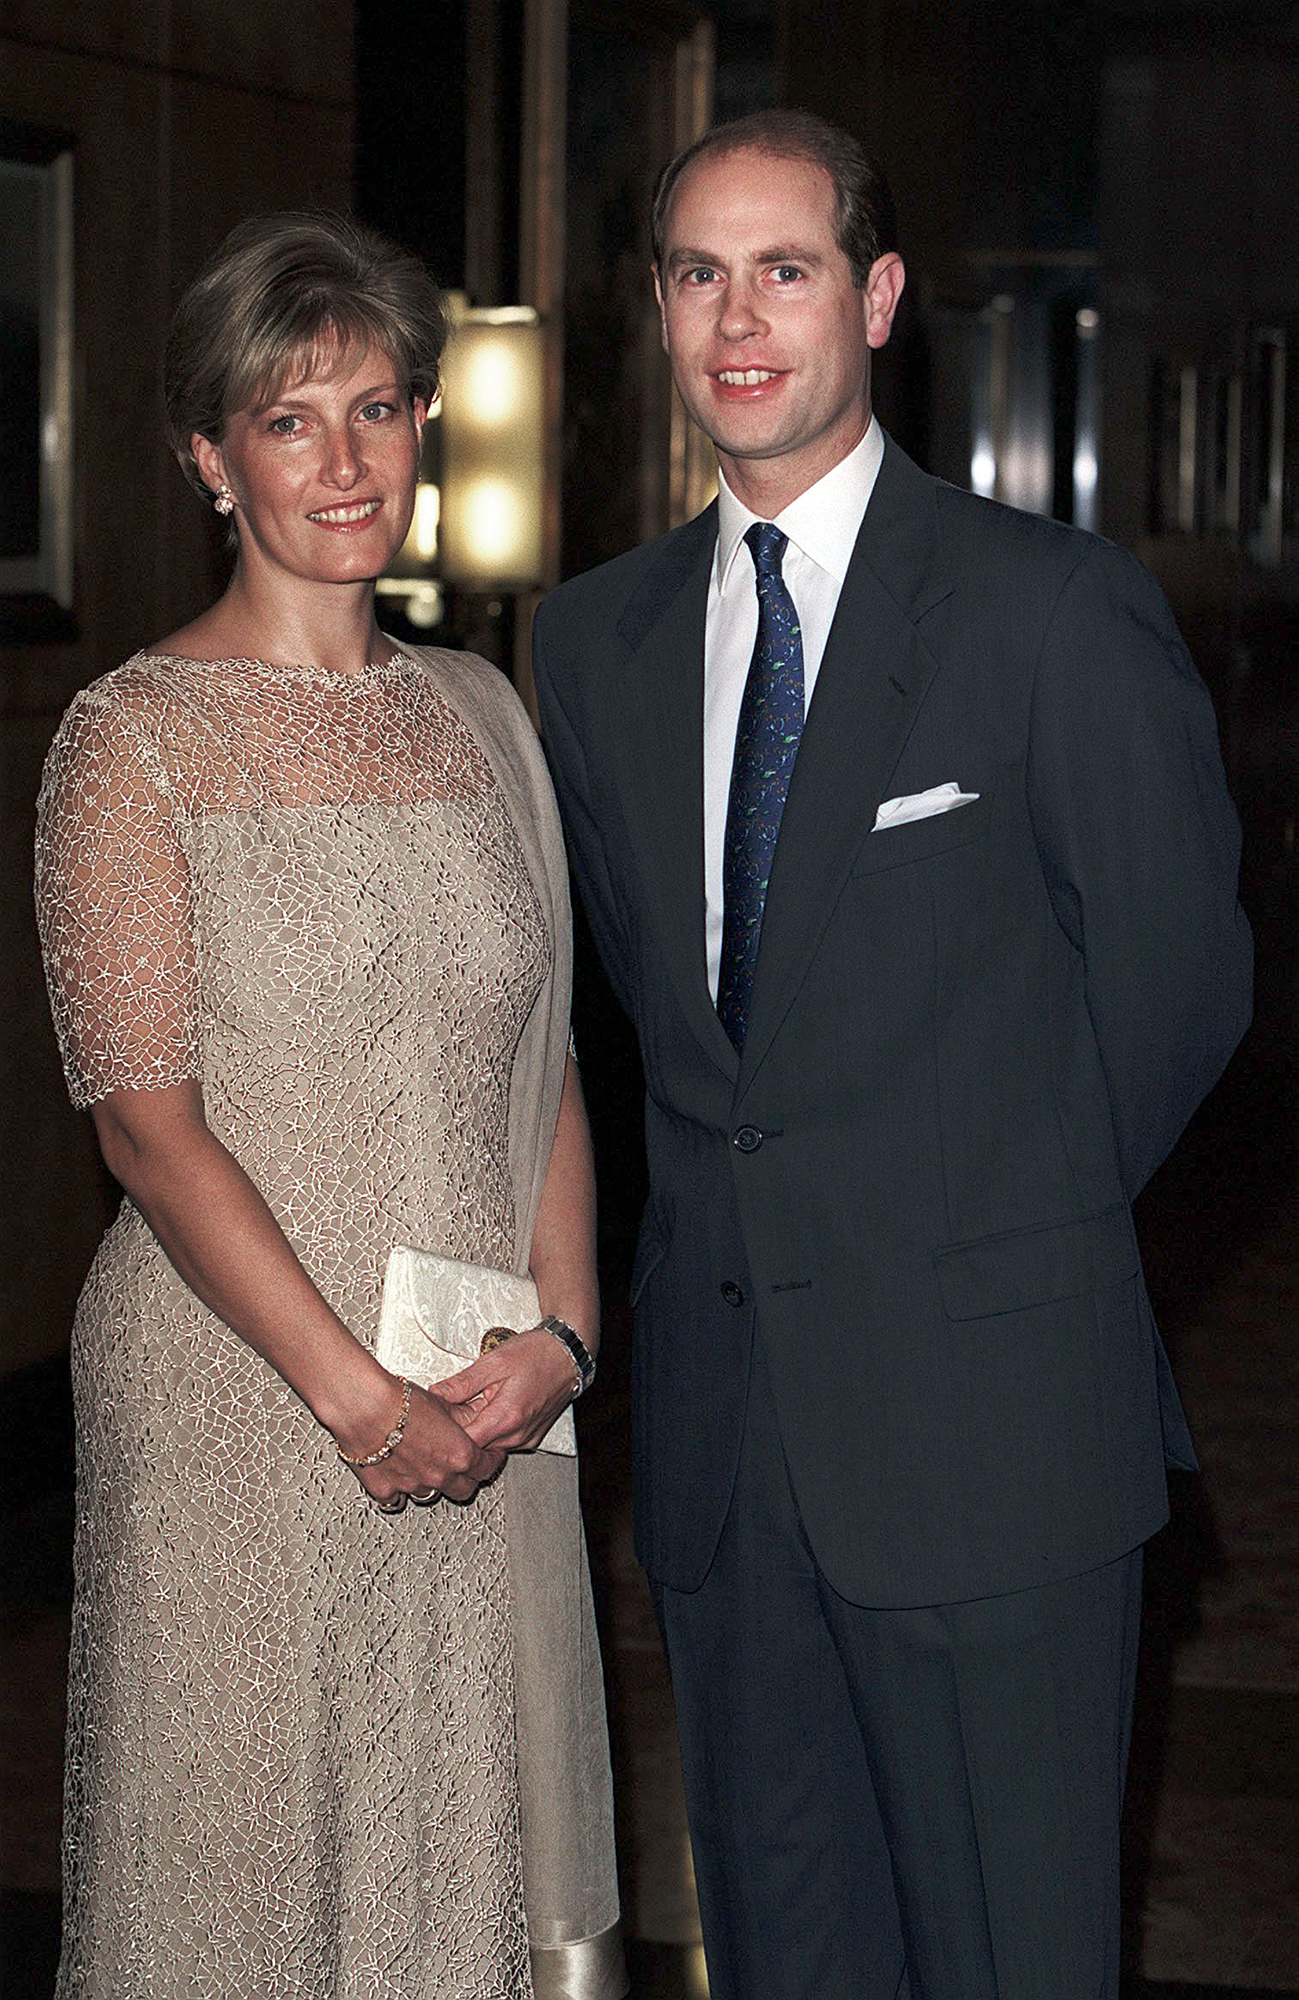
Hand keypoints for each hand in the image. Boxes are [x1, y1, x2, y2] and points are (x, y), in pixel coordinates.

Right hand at [343, 1377, 505, 1509]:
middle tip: (461, 1467)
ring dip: (431, 1484)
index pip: (486, 1467)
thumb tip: (469, 1420)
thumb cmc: (398, 1400)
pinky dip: (398, 1491)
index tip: (488, 1456)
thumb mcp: (441, 1403)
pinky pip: (397, 1500)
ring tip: (424, 1467)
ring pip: (430, 1495)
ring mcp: (412, 1487)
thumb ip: (460, 1419)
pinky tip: (397, 1477)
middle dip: (466, 1478)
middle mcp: (439, 1476)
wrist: (363, 1406)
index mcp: (459, 1454)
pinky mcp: (385, 1491)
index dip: (490, 1460)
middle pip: (463, 1489)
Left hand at [434, 1327, 578, 1452]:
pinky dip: (495, 1429)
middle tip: (455, 1406)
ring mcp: (527, 1439)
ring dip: (479, 1429)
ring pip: (490, 1446)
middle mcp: (518, 1435)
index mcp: (507, 1417)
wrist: (568, 1354)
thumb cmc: (537, 1353)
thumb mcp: (494, 1362)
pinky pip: (504, 1441)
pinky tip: (493, 1408)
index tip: (440, 1417)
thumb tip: (436, 1393)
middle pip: (476, 1447)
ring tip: (476, 1403)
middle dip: (462, 1430)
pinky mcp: (532, 1438)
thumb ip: (462, 1383)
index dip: (448, 1431)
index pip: (465, 1443)